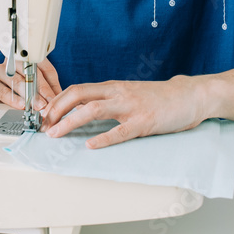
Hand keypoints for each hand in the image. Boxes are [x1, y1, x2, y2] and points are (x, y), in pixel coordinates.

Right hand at [0, 58, 61, 110]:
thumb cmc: (20, 90)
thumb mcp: (37, 88)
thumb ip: (49, 90)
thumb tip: (61, 99)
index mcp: (28, 59)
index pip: (43, 66)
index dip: (51, 82)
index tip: (56, 97)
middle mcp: (13, 62)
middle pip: (30, 72)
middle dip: (41, 89)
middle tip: (48, 102)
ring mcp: (1, 72)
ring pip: (16, 80)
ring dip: (28, 95)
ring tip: (37, 106)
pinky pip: (3, 91)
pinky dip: (14, 99)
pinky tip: (21, 105)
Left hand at [40, 76, 212, 148]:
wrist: (189, 96)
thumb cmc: (158, 98)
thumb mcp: (128, 94)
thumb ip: (108, 101)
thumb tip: (82, 112)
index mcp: (112, 87)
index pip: (76, 89)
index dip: (57, 101)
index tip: (44, 115)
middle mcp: (117, 94)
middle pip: (78, 95)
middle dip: (56, 110)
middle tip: (44, 125)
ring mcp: (130, 107)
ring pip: (92, 111)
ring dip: (70, 122)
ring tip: (56, 134)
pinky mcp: (144, 122)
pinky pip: (119, 131)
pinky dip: (103, 139)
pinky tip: (91, 146)